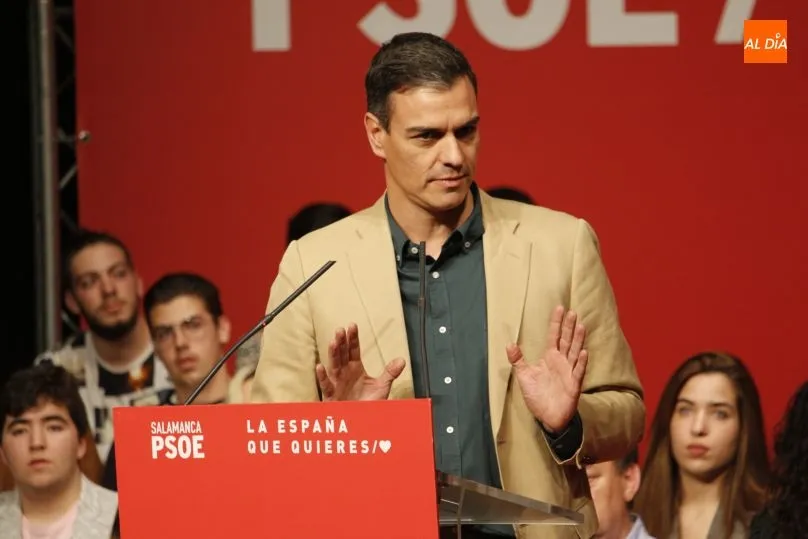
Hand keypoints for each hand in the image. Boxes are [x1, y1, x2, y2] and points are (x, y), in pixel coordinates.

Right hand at [315, 323, 405, 400]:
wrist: (362, 422)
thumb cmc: (369, 404)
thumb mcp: (382, 387)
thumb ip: (390, 373)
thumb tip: (402, 360)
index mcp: (355, 368)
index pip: (353, 350)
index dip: (353, 338)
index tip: (352, 325)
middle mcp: (345, 373)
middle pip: (342, 354)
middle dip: (341, 342)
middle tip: (340, 329)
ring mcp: (337, 383)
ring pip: (334, 366)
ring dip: (333, 354)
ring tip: (333, 342)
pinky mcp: (331, 396)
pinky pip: (326, 386)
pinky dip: (323, 377)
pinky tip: (321, 366)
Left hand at [506, 305, 588, 432]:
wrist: (547, 417)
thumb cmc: (537, 396)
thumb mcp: (524, 376)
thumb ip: (518, 360)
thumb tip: (509, 344)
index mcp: (549, 358)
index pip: (554, 336)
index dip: (556, 323)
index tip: (560, 308)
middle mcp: (561, 362)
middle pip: (566, 340)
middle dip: (569, 327)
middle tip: (573, 312)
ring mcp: (569, 372)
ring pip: (574, 353)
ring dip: (578, 340)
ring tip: (580, 326)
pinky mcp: (574, 385)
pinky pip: (578, 372)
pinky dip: (581, 362)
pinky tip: (584, 352)